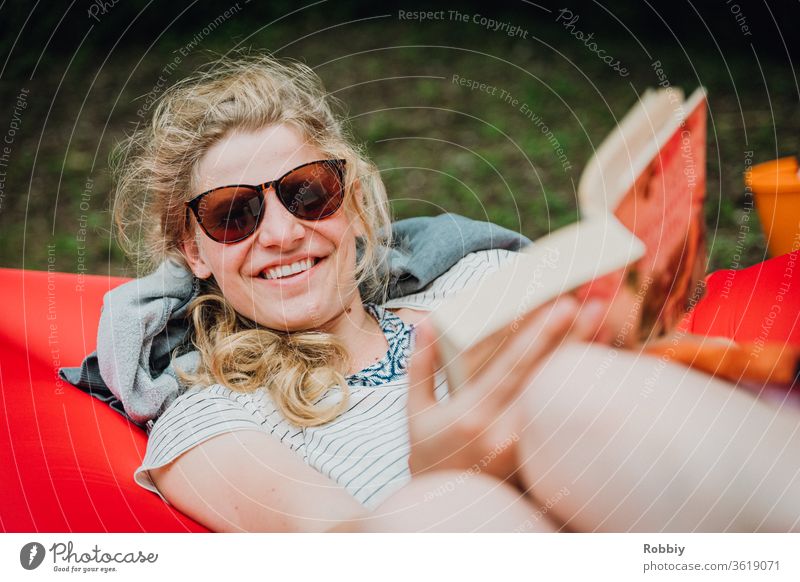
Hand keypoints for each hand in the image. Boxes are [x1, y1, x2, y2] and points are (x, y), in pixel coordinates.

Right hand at [406, 296, 604, 479]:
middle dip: (573, 338)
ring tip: (597, 327)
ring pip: (557, 395)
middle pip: (547, 375)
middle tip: (595, 307)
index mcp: (472, 414)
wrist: (445, 511)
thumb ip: (421, 366)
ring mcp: (526, 448)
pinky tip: (587, 364)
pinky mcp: (538, 458)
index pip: (515, 365)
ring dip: (578, 359)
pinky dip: (572, 389)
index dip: (542, 334)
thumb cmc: (428, 455)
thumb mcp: (415, 412)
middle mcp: (504, 431)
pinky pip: (559, 416)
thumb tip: (424, 324)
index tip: (565, 306)